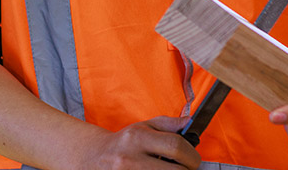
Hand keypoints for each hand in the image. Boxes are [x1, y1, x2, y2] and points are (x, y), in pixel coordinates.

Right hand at [73, 117, 199, 169]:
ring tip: (168, 169)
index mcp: (137, 138)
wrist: (95, 158)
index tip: (192, 159)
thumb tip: (190, 122)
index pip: (175, 146)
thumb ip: (168, 124)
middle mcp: (131, 159)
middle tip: (183, 168)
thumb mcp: (142, 127)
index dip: (192, 155)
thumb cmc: (124, 142)